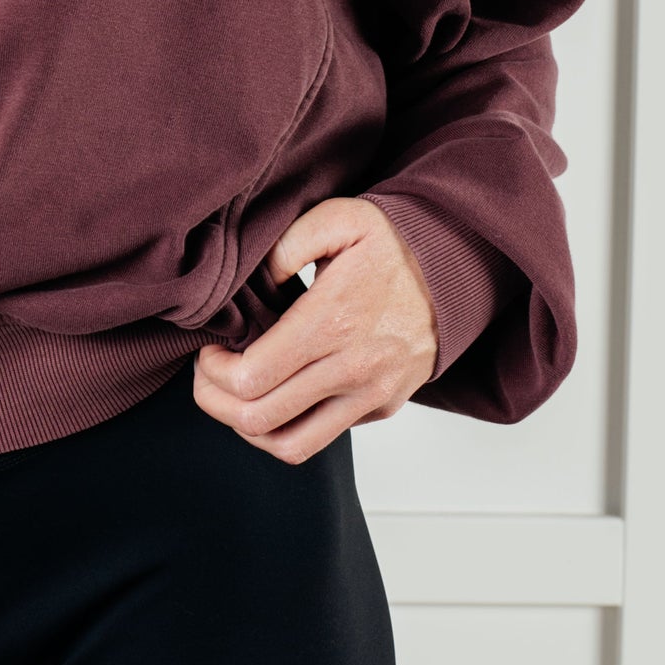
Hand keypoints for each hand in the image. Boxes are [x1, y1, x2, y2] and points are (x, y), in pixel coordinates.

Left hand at [193, 196, 438, 464]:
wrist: (456, 269)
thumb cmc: (391, 241)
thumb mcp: (338, 218)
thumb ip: (286, 244)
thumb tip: (257, 281)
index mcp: (332, 322)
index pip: (253, 377)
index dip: (214, 373)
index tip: (208, 351)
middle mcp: (352, 369)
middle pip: (260, 418)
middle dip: (217, 403)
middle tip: (208, 378)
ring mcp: (370, 395)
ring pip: (291, 446)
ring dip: (249, 429)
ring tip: (234, 398)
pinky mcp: (382, 407)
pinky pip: (323, 437)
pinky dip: (288, 427)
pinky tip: (276, 394)